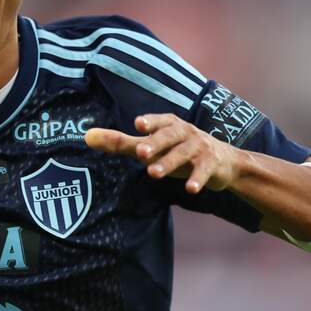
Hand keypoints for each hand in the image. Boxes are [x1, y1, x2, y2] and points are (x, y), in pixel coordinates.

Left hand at [84, 113, 239, 193]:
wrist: (224, 163)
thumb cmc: (178, 150)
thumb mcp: (151, 146)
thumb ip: (120, 142)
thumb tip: (86, 136)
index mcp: (169, 125)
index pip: (158, 121)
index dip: (149, 122)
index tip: (137, 125)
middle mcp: (185, 132)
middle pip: (170, 135)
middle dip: (156, 143)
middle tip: (140, 152)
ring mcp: (200, 147)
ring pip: (184, 153)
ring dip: (169, 162)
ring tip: (153, 174)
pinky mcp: (212, 163)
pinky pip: (204, 170)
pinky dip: (198, 178)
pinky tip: (190, 189)